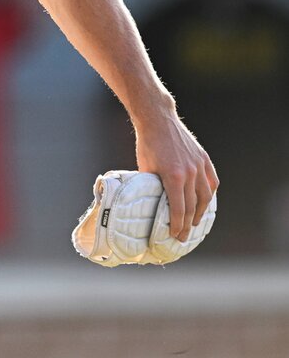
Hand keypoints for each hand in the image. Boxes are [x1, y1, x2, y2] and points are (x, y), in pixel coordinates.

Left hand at [132, 111, 217, 241]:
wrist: (158, 121)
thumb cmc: (147, 144)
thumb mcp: (145, 168)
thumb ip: (151, 186)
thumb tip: (150, 203)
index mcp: (174, 177)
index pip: (178, 208)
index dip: (177, 224)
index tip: (175, 235)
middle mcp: (190, 173)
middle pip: (193, 206)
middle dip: (188, 224)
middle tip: (184, 236)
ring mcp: (199, 166)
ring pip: (206, 196)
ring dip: (201, 212)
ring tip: (195, 222)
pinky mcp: (204, 159)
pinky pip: (212, 181)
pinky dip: (209, 194)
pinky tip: (205, 202)